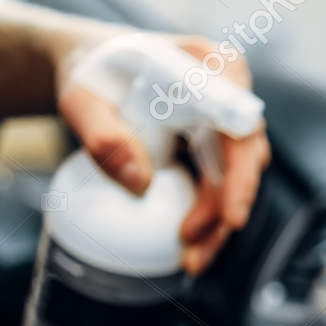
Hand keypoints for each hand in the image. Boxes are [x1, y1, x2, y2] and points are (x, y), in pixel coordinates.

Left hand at [56, 33, 271, 274]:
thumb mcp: (81, 99)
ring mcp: (226, 121)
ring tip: (188, 259)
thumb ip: (103, 136)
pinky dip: (206, 217)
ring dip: (216, 223)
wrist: (88, 66)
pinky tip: (187, 245)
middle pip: (245, 159)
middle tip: (193, 249)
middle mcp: (230, 92)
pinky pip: (218, 186)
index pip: (239, 123)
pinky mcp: (215, 145)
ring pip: (235, 179)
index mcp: (211, 65)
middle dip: (224, 210)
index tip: (231, 216)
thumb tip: (138, 185)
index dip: (240, 173)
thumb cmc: (87, 72)